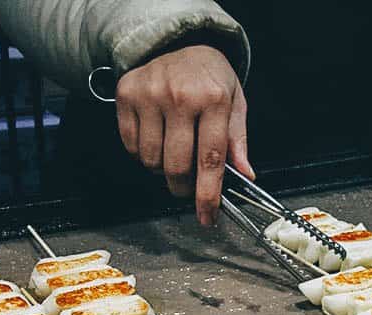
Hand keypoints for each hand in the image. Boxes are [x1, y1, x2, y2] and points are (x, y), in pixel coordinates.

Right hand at [116, 45, 252, 225]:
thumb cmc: (208, 76)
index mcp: (213, 99)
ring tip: (172, 154)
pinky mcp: (127, 95)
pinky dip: (143, 153)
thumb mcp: (234, 102)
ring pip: (150, 160)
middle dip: (183, 188)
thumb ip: (236, 141)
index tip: (207, 216)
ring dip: (161, 170)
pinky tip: (155, 138)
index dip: (207, 194)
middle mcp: (180, 96)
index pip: (210, 159)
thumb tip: (245, 175)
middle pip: (176, 166)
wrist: (177, 41)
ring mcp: (149, 95)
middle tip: (187, 187)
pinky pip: (131, 145)